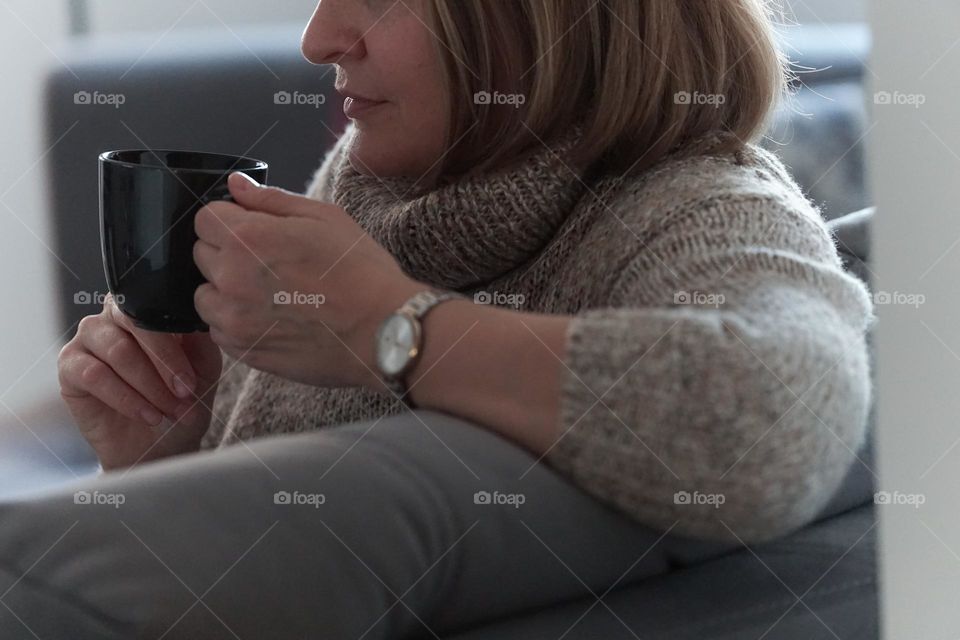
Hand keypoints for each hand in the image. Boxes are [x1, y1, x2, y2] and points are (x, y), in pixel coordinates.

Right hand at [57, 294, 222, 469]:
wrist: (160, 443)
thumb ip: (201, 341)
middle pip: (134, 322)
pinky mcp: (69, 367)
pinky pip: (93, 375)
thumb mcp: (204, 370)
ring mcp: (88, 339)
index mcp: (146, 309)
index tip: (191, 382)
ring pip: (117, 352)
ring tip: (168, 411)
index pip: (156, 308)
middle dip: (163, 363)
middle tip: (183, 395)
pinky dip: (125, 399)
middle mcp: (113, 317)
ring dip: (148, 387)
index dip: (175, 347)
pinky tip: (147, 415)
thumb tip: (199, 319)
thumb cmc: (181, 399)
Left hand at [193, 172, 423, 388]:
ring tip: (270, 293)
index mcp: (247, 239)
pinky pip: (221, 331)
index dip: (230, 219)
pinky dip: (238, 323)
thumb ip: (271, 200)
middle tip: (271, 262)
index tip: (254, 229)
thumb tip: (235, 185)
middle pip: (202, 256)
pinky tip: (274, 318)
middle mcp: (231, 280)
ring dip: (227, 291)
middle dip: (228, 253)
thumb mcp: (324, 218)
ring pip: (205, 296)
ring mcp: (235, 320)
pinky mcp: (245, 352)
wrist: (384, 332)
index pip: (205, 218)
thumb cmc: (361, 272)